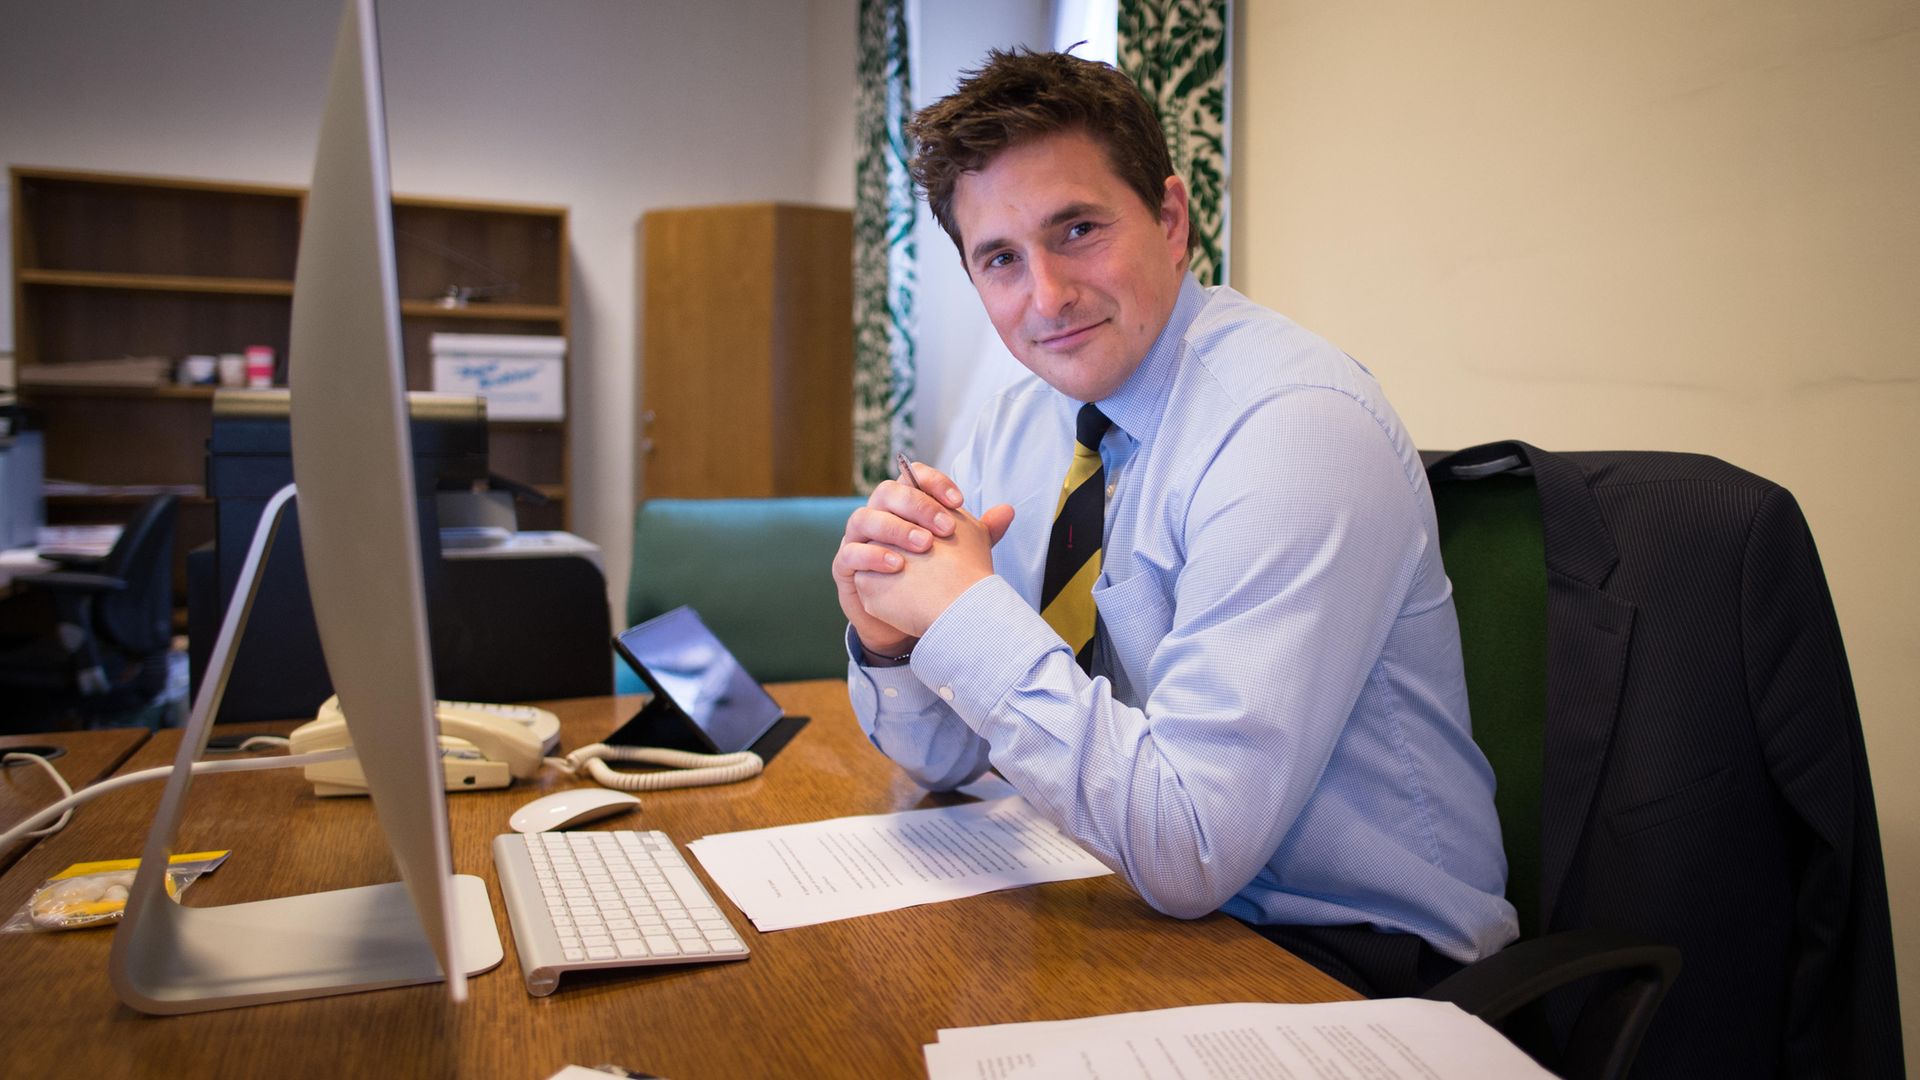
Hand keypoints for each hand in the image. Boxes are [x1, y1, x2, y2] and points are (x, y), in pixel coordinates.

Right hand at [852, 496, 1010, 638]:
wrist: (904, 618)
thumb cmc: (929, 576)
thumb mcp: (958, 553)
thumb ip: (980, 533)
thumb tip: (1008, 511)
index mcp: (902, 505)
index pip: (912, 477)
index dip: (933, 483)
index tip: (959, 500)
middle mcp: (876, 515)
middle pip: (887, 492)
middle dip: (917, 505)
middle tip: (944, 527)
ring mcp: (856, 539)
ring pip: (864, 518)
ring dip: (896, 529)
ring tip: (924, 546)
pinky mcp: (844, 566)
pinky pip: (850, 554)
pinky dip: (873, 556)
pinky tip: (898, 565)